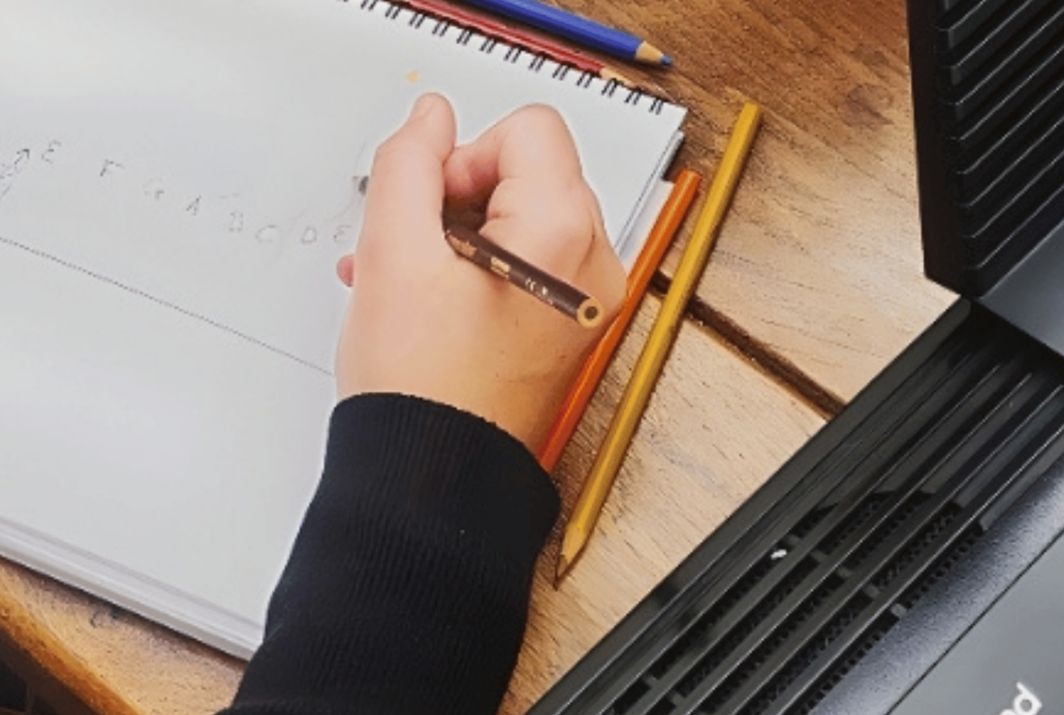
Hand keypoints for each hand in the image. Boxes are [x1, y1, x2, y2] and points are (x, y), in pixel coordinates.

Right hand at [335, 94, 625, 452]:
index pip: (530, 130)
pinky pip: (529, 264)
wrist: (434, 479)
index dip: (466, 156)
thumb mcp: (394, 253)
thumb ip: (409, 163)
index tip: (431, 205)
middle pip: (531, 173)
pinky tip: (426, 293)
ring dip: (460, 233)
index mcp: (565, 236)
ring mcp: (587, 302)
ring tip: (406, 274)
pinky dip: (480, 265)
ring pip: (524, 220)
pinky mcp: (569, 327)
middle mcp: (594, 267)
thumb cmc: (423, 389)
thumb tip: (431, 118)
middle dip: (460, 198)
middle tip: (413, 244)